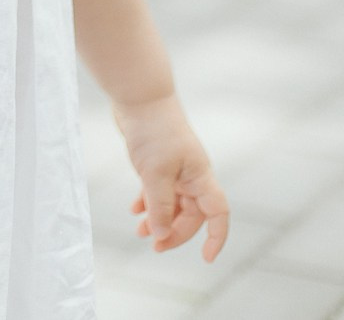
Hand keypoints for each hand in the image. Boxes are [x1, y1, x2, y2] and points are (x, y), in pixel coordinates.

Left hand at [114, 94, 228, 262]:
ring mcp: (175, 168)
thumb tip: (161, 235)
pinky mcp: (157, 161)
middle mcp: (191, 174)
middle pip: (191, 214)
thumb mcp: (155, 173)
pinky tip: (134, 210)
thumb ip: (160, 206)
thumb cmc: (153, 130)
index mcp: (200, 176)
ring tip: (140, 233)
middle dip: (175, 232)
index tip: (206, 258)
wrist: (138, 95)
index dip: (217, 237)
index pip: (218, 213)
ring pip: (172, 203)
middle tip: (154, 245)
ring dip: (159, 220)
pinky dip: (147, 203)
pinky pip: (157, 190)